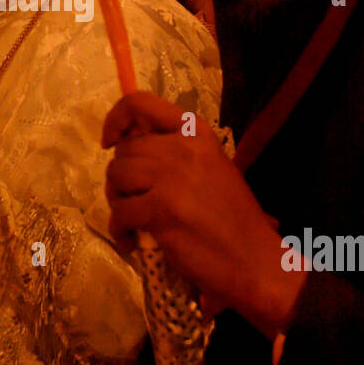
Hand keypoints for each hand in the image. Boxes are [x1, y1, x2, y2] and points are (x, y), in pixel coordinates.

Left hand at [102, 92, 303, 340]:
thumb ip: (174, 153)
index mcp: (196, 133)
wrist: (254, 260)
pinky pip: (120, 211)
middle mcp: (183, 148)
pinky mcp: (161, 208)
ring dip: (117, 201)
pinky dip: (119, 230)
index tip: (109, 142)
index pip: (140, 104)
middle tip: (131, 202)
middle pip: (125, 150)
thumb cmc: (233, 219)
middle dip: (120, 178)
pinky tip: (132, 243)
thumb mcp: (210, 169)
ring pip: (116, 176)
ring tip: (133, 222)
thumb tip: (128, 150)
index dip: (116, 119)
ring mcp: (171, 177)